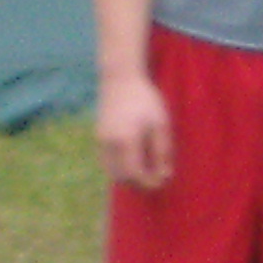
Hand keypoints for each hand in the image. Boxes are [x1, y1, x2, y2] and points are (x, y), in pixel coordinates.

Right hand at [97, 71, 173, 190]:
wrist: (120, 80)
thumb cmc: (146, 100)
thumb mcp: (160, 124)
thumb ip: (162, 151)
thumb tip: (164, 175)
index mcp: (126, 140)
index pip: (135, 173)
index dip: (149, 182)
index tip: (163, 181)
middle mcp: (109, 143)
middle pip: (122, 177)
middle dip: (139, 183)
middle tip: (156, 178)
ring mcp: (100, 141)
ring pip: (112, 171)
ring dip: (128, 176)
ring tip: (147, 170)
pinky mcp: (98, 137)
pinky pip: (107, 161)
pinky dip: (119, 167)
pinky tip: (135, 160)